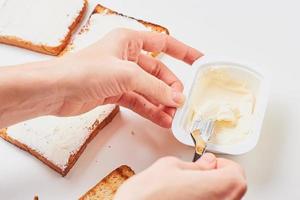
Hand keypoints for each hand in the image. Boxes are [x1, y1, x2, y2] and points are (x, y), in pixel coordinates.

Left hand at [54, 28, 201, 127]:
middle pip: (158, 72)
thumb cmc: (83, 71)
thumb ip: (154, 87)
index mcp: (129, 41)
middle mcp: (126, 57)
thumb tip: (176, 97)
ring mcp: (121, 77)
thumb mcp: (126, 75)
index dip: (183, 52)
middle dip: (170, 88)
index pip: (164, 44)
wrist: (56, 91)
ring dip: (162, 102)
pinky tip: (162, 119)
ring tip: (174, 116)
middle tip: (180, 102)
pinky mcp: (115, 93)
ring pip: (149, 89)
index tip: (199, 61)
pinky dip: (150, 110)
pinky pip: (139, 101)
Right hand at [114, 153, 246, 199]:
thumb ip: (194, 165)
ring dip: (212, 190)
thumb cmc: (146, 196)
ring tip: (191, 186)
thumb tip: (206, 163)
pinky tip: (186, 197)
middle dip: (219, 177)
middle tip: (201, 172)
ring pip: (223, 199)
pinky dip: (204, 199)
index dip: (223, 164)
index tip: (210, 163)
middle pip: (233, 188)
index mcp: (218, 188)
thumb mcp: (170, 167)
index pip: (236, 173)